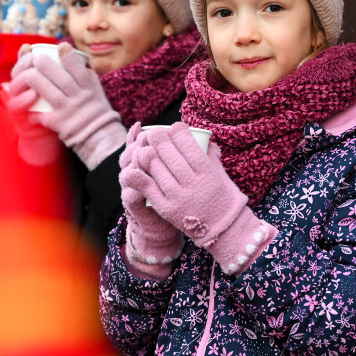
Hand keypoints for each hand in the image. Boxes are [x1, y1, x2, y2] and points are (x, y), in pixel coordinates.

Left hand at [7, 42, 125, 169]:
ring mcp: (69, 110)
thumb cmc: (98, 114)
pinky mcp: (60, 123)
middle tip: (36, 57)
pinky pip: (44, 116)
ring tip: (27, 74)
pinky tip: (27, 110)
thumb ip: (91, 80)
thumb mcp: (98, 94)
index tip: (61, 45)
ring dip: (37, 82)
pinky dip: (34, 113)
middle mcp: (79, 98)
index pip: (79, 69)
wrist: (100, 138)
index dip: (69, 56)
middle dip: (47, 66)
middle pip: (62, 78)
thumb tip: (85, 65)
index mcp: (89, 89)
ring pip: (50, 93)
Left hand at [122, 123, 275, 273]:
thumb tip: (201, 134)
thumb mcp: (221, 172)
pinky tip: (133, 167)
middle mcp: (192, 182)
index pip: (186, 142)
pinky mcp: (166, 208)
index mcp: (207, 170)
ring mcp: (178, 196)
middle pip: (167, 151)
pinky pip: (147, 187)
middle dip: (158, 137)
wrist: (223, 228)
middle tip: (154, 134)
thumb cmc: (222, 196)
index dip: (177, 130)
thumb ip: (210, 153)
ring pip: (154, 166)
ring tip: (146, 149)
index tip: (174, 127)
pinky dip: (137, 175)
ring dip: (147, 153)